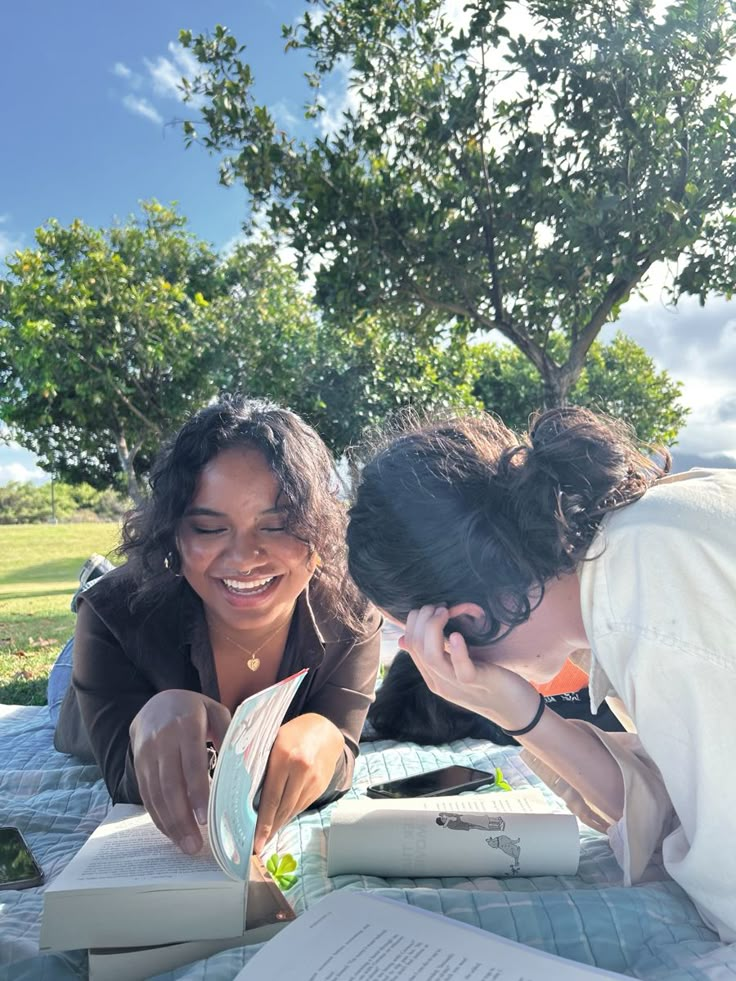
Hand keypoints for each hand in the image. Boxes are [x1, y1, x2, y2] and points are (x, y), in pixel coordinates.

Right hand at [129, 689, 230, 853]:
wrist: (158, 703)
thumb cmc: (196, 711)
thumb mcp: (216, 712)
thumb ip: (228, 735)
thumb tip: (240, 766)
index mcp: (186, 724)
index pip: (192, 762)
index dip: (197, 791)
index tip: (205, 818)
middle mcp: (162, 740)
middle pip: (170, 784)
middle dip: (181, 818)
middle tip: (195, 845)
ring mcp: (146, 753)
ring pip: (155, 794)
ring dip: (169, 823)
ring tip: (185, 845)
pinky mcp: (138, 765)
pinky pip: (146, 795)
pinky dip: (158, 816)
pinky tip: (170, 832)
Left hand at [254, 713, 343, 852]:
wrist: (325, 730)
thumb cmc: (292, 734)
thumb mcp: (273, 741)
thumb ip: (261, 763)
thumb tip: (244, 792)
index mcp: (284, 756)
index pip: (271, 796)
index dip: (263, 822)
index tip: (256, 841)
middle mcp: (301, 769)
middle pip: (283, 808)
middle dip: (270, 829)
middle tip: (258, 845)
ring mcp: (313, 779)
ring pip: (293, 809)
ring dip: (279, 824)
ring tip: (266, 836)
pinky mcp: (320, 786)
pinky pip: (302, 805)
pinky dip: (290, 815)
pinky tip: (281, 820)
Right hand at [401, 606, 540, 731]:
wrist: (515, 710)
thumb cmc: (487, 682)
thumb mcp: (456, 667)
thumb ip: (435, 655)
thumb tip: (403, 640)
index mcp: (432, 677)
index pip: (410, 645)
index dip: (415, 621)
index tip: (431, 608)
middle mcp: (439, 682)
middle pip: (417, 647)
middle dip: (423, 619)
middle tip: (439, 606)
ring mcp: (456, 685)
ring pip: (432, 657)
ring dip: (433, 629)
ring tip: (444, 612)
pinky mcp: (475, 684)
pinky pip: (461, 669)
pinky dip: (457, 650)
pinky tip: (456, 634)